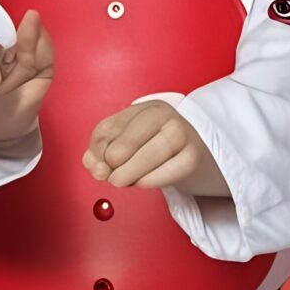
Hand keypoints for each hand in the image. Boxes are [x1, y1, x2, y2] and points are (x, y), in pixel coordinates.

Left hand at [84, 100, 226, 194]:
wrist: (196, 149)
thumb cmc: (156, 143)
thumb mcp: (128, 136)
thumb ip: (103, 148)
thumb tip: (94, 166)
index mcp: (146, 107)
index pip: (107, 131)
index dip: (97, 153)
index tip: (99, 164)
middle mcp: (165, 115)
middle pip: (121, 147)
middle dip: (111, 167)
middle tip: (112, 174)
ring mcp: (181, 135)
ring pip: (142, 160)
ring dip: (126, 177)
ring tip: (124, 180)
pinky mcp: (191, 159)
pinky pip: (160, 176)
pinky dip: (145, 182)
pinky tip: (144, 180)